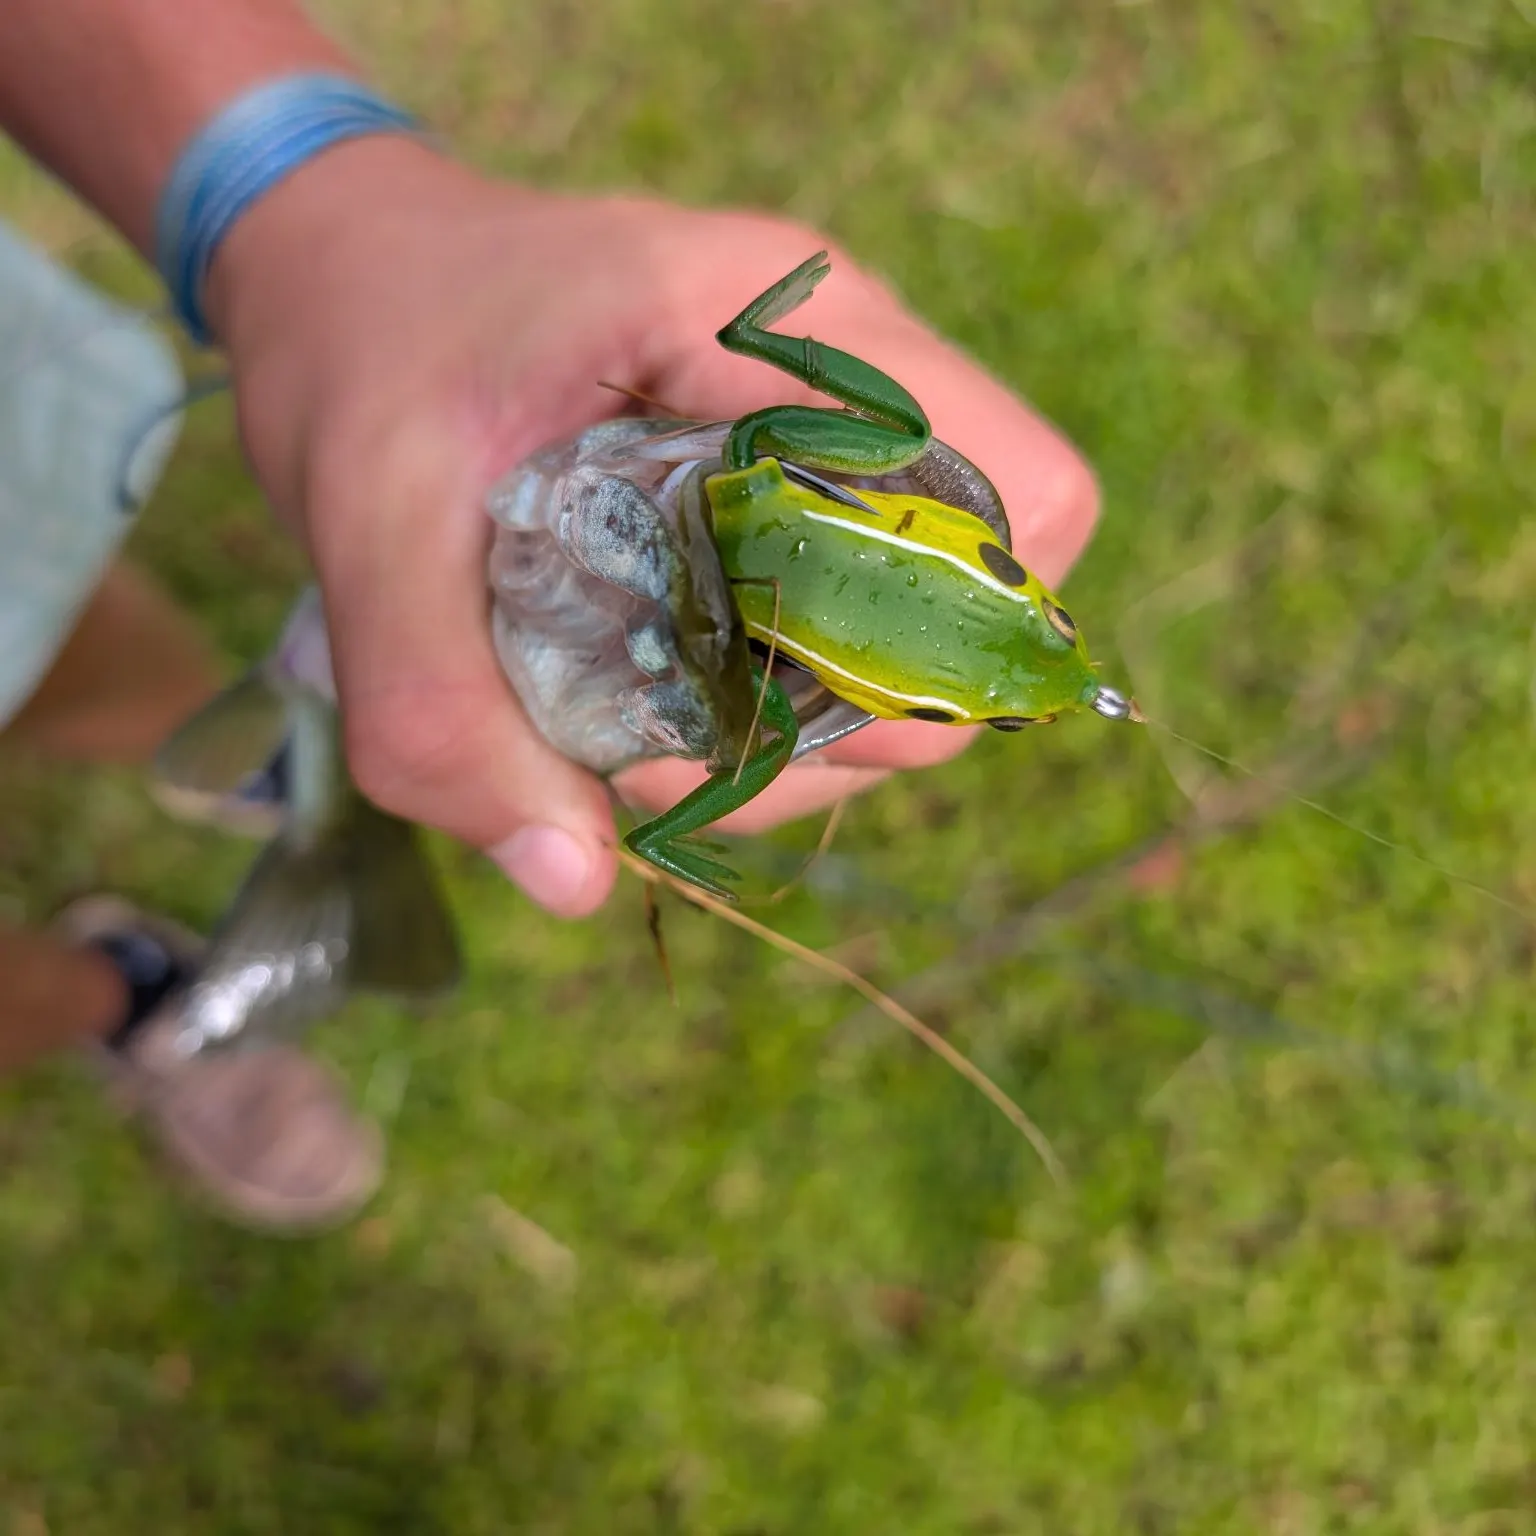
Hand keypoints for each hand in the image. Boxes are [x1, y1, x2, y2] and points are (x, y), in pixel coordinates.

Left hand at [208, 138, 1098, 918]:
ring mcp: (835, 413)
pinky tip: (675, 691)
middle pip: (983, 592)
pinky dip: (786, 691)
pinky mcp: (803, 467)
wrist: (351, 262)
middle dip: (855, 718)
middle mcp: (844, 359)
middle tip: (683, 737)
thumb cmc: (362, 351)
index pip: (1015, 495)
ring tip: (654, 722)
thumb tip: (573, 880)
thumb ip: (441, 707)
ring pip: (924, 623)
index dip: (943, 641)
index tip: (774, 703)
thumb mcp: (361, 526)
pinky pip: (858, 611)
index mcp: (773, 325)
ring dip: (815, 721)